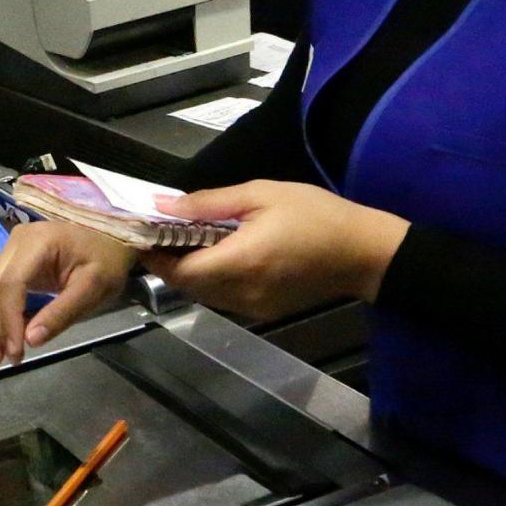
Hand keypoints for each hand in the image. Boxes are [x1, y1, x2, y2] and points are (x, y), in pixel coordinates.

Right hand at [0, 220, 138, 363]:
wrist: (111, 239)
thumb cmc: (106, 262)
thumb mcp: (93, 289)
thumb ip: (62, 314)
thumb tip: (30, 340)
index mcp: (39, 242)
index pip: (11, 283)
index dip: (8, 320)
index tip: (16, 351)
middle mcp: (16, 242)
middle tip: (4, 359)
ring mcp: (9, 249)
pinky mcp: (8, 261)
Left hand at [146, 179, 410, 322]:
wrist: (363, 252)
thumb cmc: (315, 215)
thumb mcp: (262, 194)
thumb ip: (208, 203)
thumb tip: (162, 205)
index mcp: (239, 262)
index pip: (179, 269)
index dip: (155, 255)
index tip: (142, 233)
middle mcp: (241, 293)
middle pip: (187, 286)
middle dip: (168, 263)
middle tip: (161, 234)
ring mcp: (253, 307)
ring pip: (204, 295)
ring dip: (189, 273)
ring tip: (187, 242)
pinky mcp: (265, 311)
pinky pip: (224, 299)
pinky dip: (211, 280)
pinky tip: (217, 256)